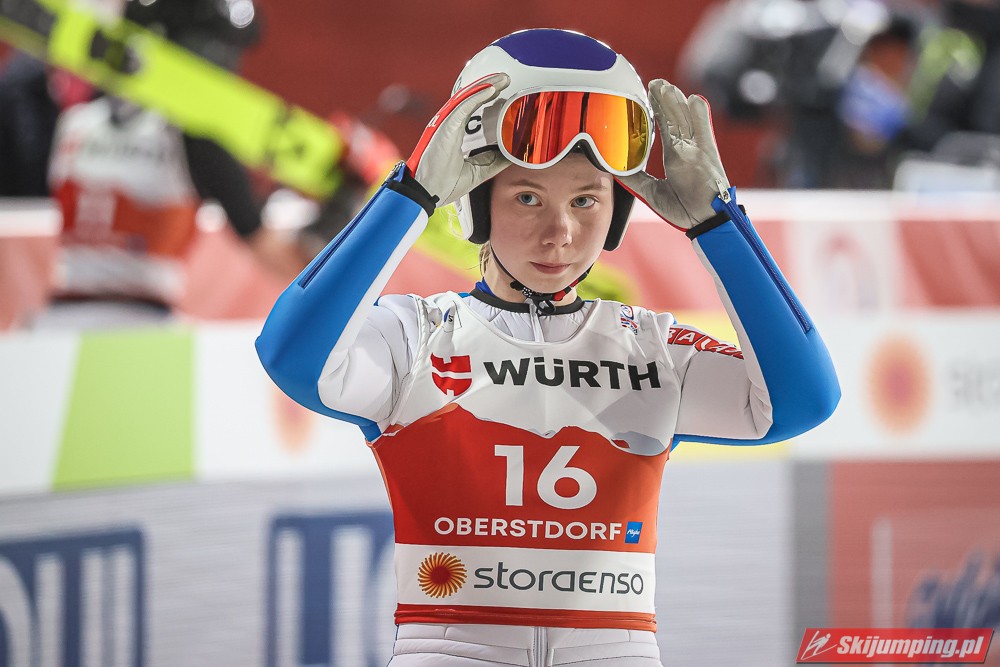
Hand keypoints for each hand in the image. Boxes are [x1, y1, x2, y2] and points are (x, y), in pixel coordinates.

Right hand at [406, 73, 510, 206]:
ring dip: (486, 85)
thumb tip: (512, 154)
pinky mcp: (445, 127)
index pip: (472, 110)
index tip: (503, 94)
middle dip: (489, 86)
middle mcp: (449, 125)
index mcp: (454, 133)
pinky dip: (478, 96)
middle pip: (471, 99)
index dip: (486, 99)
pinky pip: (463, 106)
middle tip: (506, 79)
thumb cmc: (443, 184)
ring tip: (503, 79)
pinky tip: (492, 89)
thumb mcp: (477, 172)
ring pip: (468, 97)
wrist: (425, 194)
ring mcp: (446, 124)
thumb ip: (493, 161)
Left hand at [619, 80, 730, 229]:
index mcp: (675, 156)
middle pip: (674, 119)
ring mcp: (697, 149)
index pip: (664, 128)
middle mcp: (686, 149)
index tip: (647, 97)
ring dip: (675, 102)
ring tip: (664, 87)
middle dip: (664, 101)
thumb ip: (636, 178)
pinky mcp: (708, 153)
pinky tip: (693, 99)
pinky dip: (699, 115)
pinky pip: (703, 130)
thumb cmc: (683, 209)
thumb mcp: (651, 192)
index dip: (656, 112)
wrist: (705, 220)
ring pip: (685, 120)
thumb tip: (615, 168)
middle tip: (653, 83)